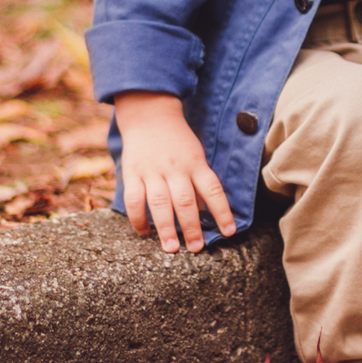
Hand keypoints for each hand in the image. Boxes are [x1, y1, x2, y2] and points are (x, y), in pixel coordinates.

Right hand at [113, 91, 236, 253]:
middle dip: (192, 227)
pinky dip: (138, 218)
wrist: (149, 114)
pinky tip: (144, 232)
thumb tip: (205, 212)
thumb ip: (199, 182)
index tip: (229, 232)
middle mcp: (175, 168)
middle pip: (185, 200)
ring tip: (172, 248)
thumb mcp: (195, 156)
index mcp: (195, 163)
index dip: (222, 211)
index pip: (213, 189)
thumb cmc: (177, 141)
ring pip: (160, 203)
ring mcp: (152, 171)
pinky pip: (134, 200)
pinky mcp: (132, 173)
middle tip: (197, 248)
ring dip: (166, 228)